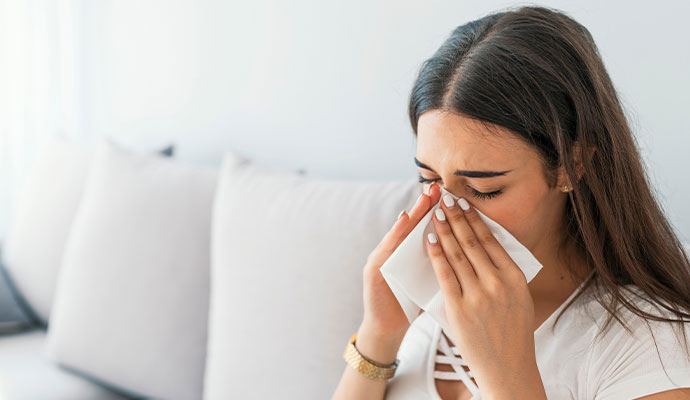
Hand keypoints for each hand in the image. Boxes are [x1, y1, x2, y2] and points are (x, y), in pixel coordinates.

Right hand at [360, 184, 441, 338]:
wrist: (388, 328)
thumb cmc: (412, 304)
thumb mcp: (430, 280)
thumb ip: (442, 263)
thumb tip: (471, 249)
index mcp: (413, 255)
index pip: (427, 229)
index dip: (438, 211)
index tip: (452, 193)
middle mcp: (396, 251)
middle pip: (413, 224)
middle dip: (425, 205)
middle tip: (438, 186)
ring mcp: (383, 258)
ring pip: (400, 232)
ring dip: (412, 213)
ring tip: (424, 197)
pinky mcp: (374, 270)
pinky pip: (385, 248)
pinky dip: (394, 233)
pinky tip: (403, 220)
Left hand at [424, 190, 539, 391]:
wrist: (507, 367)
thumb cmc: (513, 331)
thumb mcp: (519, 297)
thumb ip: (505, 273)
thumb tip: (490, 245)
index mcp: (514, 277)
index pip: (491, 240)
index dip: (474, 219)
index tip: (464, 203)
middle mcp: (498, 283)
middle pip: (472, 242)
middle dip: (456, 217)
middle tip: (445, 199)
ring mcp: (478, 296)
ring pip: (456, 254)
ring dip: (444, 230)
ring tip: (435, 213)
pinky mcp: (459, 309)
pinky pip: (444, 275)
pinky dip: (436, 255)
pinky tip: (429, 240)